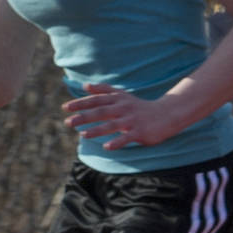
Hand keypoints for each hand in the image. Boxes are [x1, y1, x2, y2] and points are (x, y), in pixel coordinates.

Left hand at [62, 84, 181, 149]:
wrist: (167, 114)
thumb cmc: (140, 107)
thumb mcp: (122, 96)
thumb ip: (103, 90)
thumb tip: (84, 86)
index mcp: (118, 100)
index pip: (97, 100)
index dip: (81, 103)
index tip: (66, 107)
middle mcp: (124, 108)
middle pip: (101, 111)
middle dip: (84, 116)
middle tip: (67, 122)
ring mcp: (132, 120)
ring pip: (112, 125)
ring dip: (97, 130)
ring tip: (82, 135)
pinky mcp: (140, 132)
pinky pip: (127, 137)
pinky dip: (117, 142)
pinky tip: (107, 146)